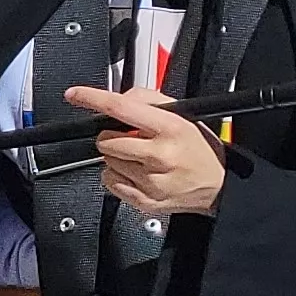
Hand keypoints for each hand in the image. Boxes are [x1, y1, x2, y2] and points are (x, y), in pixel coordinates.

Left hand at [65, 85, 227, 218]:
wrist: (219, 187)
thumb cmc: (200, 149)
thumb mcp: (182, 115)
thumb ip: (148, 101)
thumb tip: (118, 100)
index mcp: (169, 129)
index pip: (121, 108)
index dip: (93, 99)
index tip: (75, 94)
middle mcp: (159, 155)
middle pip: (106, 140)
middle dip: (113, 136)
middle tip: (133, 139)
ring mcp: (150, 181)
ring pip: (106, 162)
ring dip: (117, 157)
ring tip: (142, 158)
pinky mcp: (143, 200)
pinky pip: (110, 182)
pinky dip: (118, 176)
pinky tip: (139, 173)